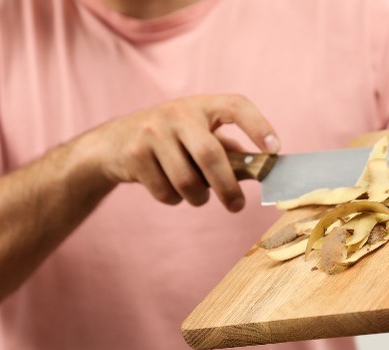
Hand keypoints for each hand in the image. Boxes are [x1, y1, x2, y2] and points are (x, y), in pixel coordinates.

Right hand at [85, 94, 280, 211]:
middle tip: (238, 206)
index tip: (275, 150)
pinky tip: (168, 188)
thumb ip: (230, 151)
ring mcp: (152, 132)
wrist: (113, 143)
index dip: (258, 126)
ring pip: (187, 182)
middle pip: (210, 155)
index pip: (236, 105)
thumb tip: (263, 170)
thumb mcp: (199, 135)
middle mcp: (177, 113)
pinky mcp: (134, 155)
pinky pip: (166, 192)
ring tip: (197, 194)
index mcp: (201, 105)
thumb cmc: (171, 140)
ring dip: (198, 198)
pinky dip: (174, 199)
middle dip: (227, 187)